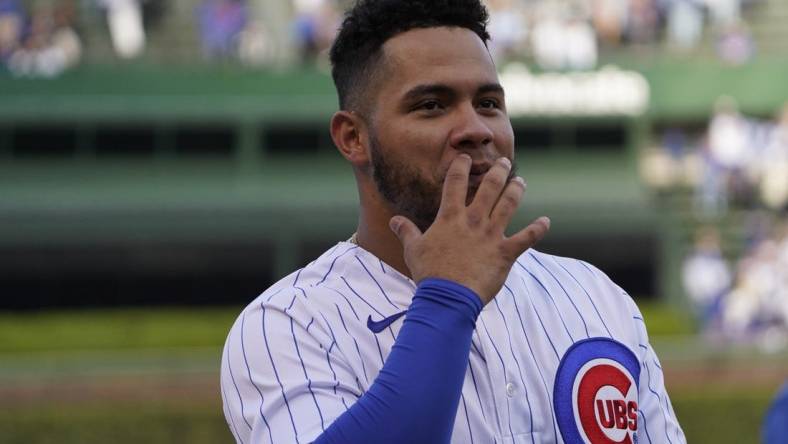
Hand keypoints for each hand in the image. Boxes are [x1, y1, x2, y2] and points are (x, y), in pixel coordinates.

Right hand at [390, 154, 549, 303]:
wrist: (448, 296)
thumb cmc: (429, 273)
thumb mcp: (413, 250)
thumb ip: (406, 231)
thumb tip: (394, 220)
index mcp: (450, 218)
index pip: (455, 183)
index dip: (461, 167)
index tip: (465, 158)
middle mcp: (473, 221)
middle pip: (489, 188)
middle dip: (498, 172)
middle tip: (505, 162)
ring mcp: (491, 235)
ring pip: (508, 205)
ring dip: (516, 191)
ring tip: (521, 181)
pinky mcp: (505, 253)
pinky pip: (526, 239)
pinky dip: (537, 230)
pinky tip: (546, 221)